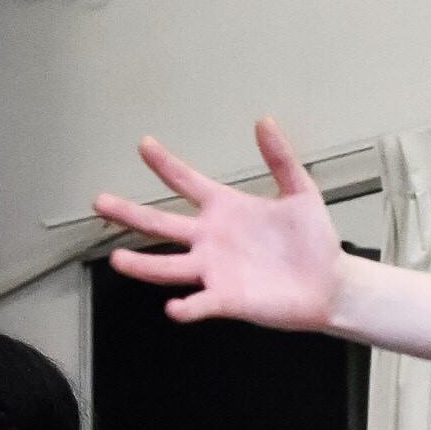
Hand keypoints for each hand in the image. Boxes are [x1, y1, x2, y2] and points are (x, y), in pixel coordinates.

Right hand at [93, 120, 345, 329]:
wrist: (331, 284)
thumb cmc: (313, 240)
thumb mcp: (300, 192)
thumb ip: (281, 159)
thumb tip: (264, 121)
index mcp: (225, 209)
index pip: (186, 182)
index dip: (166, 164)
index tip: (144, 144)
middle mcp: (211, 239)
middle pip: (162, 225)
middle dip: (130, 213)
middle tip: (99, 201)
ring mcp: (215, 270)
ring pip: (169, 267)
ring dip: (143, 265)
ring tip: (117, 260)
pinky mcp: (227, 299)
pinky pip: (200, 304)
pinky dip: (187, 307)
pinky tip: (174, 307)